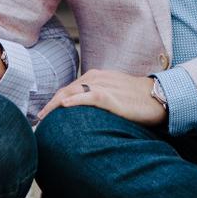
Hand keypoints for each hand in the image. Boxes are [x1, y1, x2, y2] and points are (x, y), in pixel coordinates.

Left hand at [36, 69, 167, 126]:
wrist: (159, 96)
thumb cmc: (136, 99)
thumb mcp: (112, 95)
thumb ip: (96, 99)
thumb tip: (82, 114)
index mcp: (95, 76)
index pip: (68, 89)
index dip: (53, 102)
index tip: (43, 115)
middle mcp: (96, 77)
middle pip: (65, 91)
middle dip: (50, 105)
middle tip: (37, 121)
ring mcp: (104, 85)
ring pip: (72, 92)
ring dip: (55, 105)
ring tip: (43, 119)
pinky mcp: (112, 96)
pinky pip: (89, 96)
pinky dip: (75, 100)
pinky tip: (64, 107)